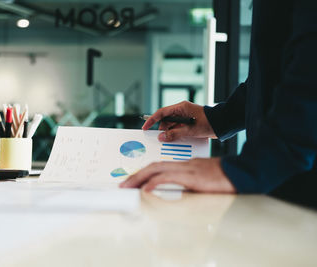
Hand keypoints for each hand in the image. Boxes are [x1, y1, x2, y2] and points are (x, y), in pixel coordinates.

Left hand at [119, 158, 235, 192]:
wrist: (245, 172)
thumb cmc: (228, 178)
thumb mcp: (206, 181)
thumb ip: (191, 184)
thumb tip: (180, 193)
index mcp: (187, 166)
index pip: (160, 166)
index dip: (145, 173)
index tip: (134, 180)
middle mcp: (185, 165)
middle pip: (154, 165)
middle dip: (136, 174)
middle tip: (124, 183)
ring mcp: (188, 169)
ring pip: (157, 169)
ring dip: (140, 177)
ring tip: (128, 186)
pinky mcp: (194, 176)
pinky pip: (170, 177)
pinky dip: (155, 182)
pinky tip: (146, 189)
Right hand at [143, 101, 215, 141]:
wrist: (224, 124)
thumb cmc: (210, 123)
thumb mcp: (190, 130)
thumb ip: (174, 134)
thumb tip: (161, 137)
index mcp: (181, 108)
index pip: (161, 113)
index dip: (152, 120)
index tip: (145, 127)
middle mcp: (182, 111)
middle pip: (166, 120)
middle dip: (162, 130)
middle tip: (160, 139)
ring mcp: (185, 117)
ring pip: (172, 126)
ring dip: (170, 133)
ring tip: (170, 141)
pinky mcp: (189, 123)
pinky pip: (178, 129)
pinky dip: (176, 135)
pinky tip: (177, 140)